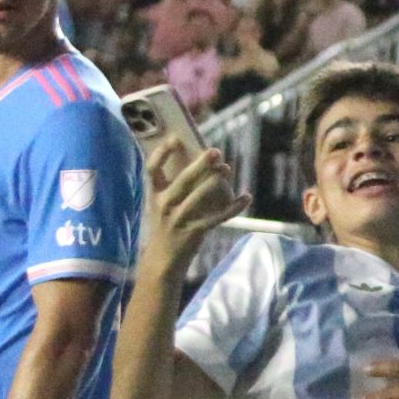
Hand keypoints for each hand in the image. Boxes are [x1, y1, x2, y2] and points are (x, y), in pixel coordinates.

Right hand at [142, 143, 249, 264]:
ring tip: (226, 169)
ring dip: (214, 182)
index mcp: (154, 194)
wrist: (162, 260)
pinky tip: (246, 197)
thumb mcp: (163, 205)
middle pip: (181, 180)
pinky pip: (216, 218)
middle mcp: (163, 205)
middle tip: (215, 152)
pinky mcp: (193, 232)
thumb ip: (177, 187)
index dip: (162, 152)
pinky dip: (233, 207)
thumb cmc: (167, 227)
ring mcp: (177, 220)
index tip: (176, 138)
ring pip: (197, 197)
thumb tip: (204, 162)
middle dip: (199, 164)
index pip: (151, 169)